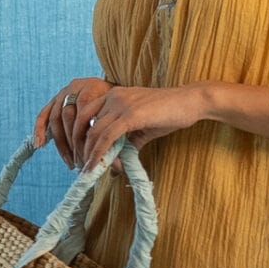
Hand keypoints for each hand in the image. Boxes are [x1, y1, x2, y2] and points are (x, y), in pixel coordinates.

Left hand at [34, 78, 205, 173]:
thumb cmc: (169, 114)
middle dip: (77, 147)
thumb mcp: (141, 128)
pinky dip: (99, 154)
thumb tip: (114, 165)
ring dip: (88, 155)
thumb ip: (126, 143)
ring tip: (87, 172)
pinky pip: (107, 137)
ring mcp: (120, 104)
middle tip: (80, 167)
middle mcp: (112, 96)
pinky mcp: (130, 114)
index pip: (84, 115)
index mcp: (112, 95)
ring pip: (93, 132)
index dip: (78, 137)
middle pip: (82, 123)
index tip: (79, 156)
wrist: (190, 102)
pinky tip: (96, 166)